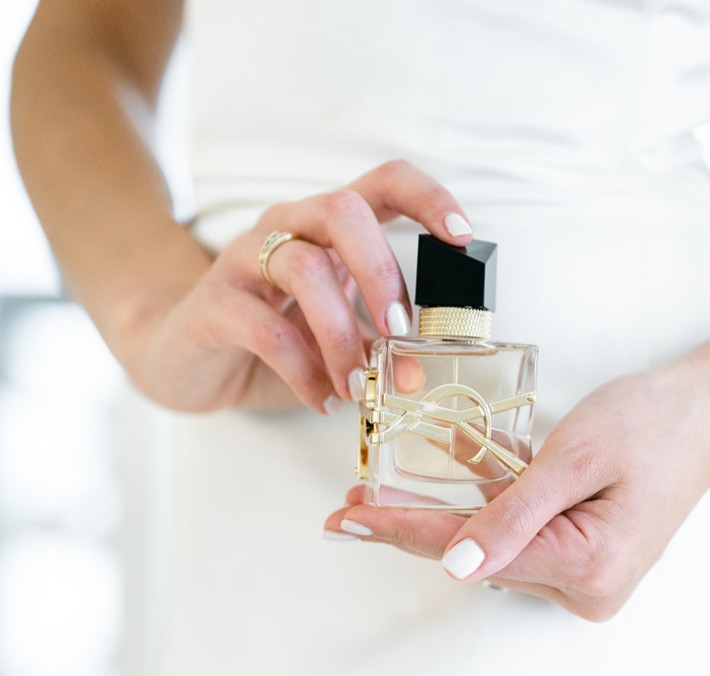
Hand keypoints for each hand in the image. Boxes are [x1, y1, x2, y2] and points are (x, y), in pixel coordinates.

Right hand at [128, 160, 472, 412]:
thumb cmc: (276, 337)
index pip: (384, 182)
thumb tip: (418, 370)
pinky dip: (304, 371)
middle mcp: (288, 227)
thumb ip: (378, 343)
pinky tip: (324, 400)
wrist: (187, 359)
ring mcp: (244, 260)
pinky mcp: (213, 304)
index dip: (427, 197)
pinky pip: (265, 329)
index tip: (463, 235)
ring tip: (360, 383)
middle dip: (382, 270)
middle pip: (342, 211)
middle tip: (400, 328)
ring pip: (303, 268)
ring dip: (343, 333)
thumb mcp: (339, 333)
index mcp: (330, 226)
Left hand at [325, 357, 709, 620]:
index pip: (474, 552)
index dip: (402, 533)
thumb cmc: (652, 422)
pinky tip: (456, 475)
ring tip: (384, 490)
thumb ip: (512, 512)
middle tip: (350, 503)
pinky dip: (493, 508)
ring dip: (453, 513)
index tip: (345, 524)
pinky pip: (526, 538)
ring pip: (499, 548)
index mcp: (591, 567)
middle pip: (482, 556)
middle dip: (418, 524)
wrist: (708, 412)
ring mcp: (593, 581)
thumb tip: (455, 564)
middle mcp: (591, 589)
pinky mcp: (592, 563)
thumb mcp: (574, 456)